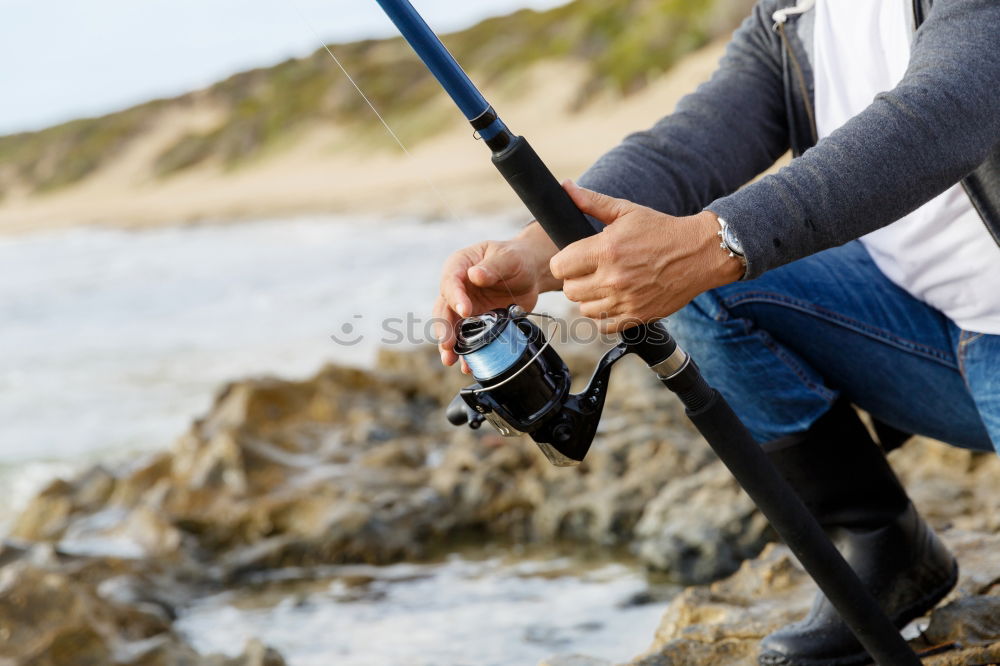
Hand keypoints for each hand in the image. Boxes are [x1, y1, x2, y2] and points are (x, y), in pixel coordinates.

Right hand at [433, 224, 559, 370]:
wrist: (529, 274)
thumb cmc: (515, 259)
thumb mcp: (507, 258)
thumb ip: (492, 267)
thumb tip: (474, 275)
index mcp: (459, 267)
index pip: (451, 283)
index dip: (456, 298)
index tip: (466, 311)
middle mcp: (457, 289)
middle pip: (444, 309)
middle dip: (444, 328)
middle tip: (447, 344)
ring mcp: (465, 308)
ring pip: (451, 328)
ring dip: (450, 345)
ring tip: (450, 360)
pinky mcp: (476, 323)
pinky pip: (468, 339)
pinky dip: (468, 353)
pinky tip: (469, 365)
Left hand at [550, 181, 743, 333]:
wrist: (699, 254)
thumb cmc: (661, 230)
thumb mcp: (626, 210)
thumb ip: (592, 201)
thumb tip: (566, 187)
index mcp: (606, 250)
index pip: (559, 267)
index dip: (563, 262)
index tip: (573, 259)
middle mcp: (613, 278)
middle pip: (569, 290)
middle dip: (575, 280)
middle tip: (590, 271)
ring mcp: (625, 300)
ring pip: (584, 309)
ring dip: (589, 298)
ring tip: (604, 285)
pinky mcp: (637, 316)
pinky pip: (604, 325)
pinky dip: (605, 316)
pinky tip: (614, 300)